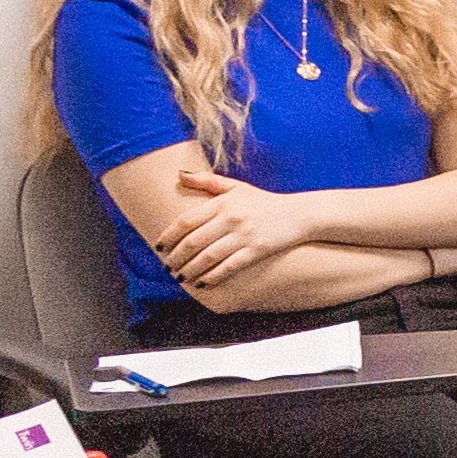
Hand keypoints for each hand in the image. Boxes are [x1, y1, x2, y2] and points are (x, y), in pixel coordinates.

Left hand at [161, 180, 316, 302]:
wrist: (298, 214)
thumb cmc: (262, 201)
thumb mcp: (235, 187)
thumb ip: (206, 180)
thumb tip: (178, 175)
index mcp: (223, 202)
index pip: (187, 221)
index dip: (169, 235)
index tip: (158, 247)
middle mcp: (232, 218)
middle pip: (194, 241)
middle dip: (176, 257)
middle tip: (166, 267)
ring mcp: (245, 235)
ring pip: (208, 256)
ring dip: (190, 269)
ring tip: (179, 277)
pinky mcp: (257, 250)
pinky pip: (229, 266)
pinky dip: (213, 276)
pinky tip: (202, 283)